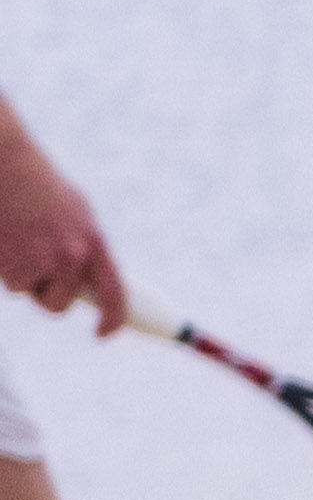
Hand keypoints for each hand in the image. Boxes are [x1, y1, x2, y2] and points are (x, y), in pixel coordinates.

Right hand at [0, 135, 123, 332]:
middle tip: (32, 265)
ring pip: (29, 293)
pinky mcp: (16, 265)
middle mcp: (75, 254)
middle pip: (61, 303)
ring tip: (16, 241)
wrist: (7, 166)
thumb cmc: (37, 187)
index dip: (114, 318)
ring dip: (20, 277)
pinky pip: (10, 285)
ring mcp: (44, 260)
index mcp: (94, 241)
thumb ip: (82, 245)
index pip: (115, 291)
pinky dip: (3, 269)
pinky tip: (4, 240)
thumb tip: (88, 277)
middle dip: (44, 294)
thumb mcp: (74, 213)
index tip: (105, 333)